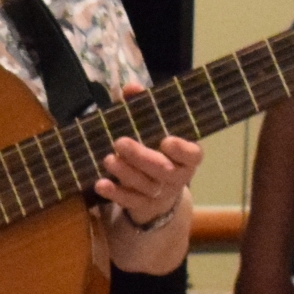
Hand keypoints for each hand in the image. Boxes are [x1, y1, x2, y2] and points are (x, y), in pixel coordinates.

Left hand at [93, 86, 202, 225]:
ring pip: (145, 186)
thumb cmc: (156, 149)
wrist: (158, 192)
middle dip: (142, 157)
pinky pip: (129, 202)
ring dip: (125, 172)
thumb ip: (143, 106)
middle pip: (164, 170)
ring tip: (108, 159)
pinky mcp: (142, 206)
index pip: (192, 155)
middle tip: (121, 142)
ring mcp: (160, 194)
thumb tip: (131, 87)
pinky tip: (100, 184)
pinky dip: (114, 193)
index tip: (167, 140)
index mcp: (186, 156)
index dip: (182, 150)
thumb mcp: (153, 127)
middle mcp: (177, 176)